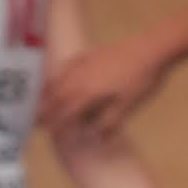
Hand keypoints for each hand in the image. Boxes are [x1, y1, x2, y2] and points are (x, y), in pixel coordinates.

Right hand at [42, 35, 168, 140]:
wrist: (152, 50)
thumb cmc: (141, 81)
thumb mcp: (127, 107)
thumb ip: (108, 124)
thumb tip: (94, 138)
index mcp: (88, 95)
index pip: (65, 113)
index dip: (56, 124)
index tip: (47, 133)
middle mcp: (81, 79)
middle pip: (56, 97)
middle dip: (45, 110)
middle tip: (35, 121)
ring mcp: (85, 65)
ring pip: (59, 80)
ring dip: (47, 92)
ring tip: (39, 101)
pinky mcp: (91, 55)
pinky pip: (68, 65)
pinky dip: (59, 73)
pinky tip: (59, 75)